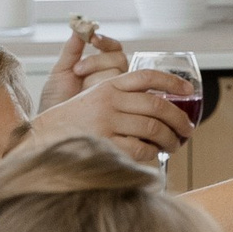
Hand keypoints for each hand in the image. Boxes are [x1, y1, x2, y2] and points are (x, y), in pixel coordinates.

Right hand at [30, 68, 196, 162]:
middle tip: (188, 130)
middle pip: (157, 105)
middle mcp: (108, 100)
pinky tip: (154, 155)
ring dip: (170, 139)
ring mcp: (106, 122)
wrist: (42, 139)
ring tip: (175, 145)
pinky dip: (153, 153)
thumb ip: (122, 97)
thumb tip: (161, 105)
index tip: (189, 90)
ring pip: (153, 128)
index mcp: (108, 85)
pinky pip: (140, 148)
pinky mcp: (104, 143)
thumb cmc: (75, 122)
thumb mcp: (94, 99)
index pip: (146, 76)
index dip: (172, 82)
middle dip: (179, 119)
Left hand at [38, 27, 127, 110]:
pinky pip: (125, 93)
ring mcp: (120, 94)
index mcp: (102, 69)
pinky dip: (112, 91)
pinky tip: (96, 95)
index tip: (93, 39)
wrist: (53, 126)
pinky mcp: (123, 109)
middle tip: (78, 70)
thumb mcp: (61, 71)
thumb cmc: (56, 102)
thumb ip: (71, 50)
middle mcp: (115, 80)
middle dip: (97, 62)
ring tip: (81, 87)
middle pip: (119, 59)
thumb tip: (78, 27)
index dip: (106, 42)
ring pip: (120, 74)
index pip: (114, 49)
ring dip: (98, 77)